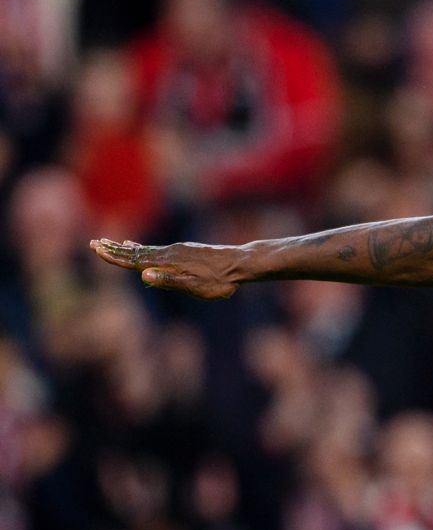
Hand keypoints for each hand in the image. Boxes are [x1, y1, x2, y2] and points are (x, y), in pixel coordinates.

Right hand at [91, 239, 241, 299]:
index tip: (97, 250)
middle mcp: (170, 253)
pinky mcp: (185, 251)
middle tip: (93, 244)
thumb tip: (144, 275)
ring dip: (126, 248)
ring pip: (146, 249)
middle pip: (136, 252)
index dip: (115, 257)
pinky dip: (143, 248)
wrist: (241, 263)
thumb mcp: (195, 286)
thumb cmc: (220, 280)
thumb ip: (169, 281)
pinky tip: (141, 248)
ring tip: (112, 244)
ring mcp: (177, 250)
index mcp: (169, 262)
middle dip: (114, 250)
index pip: (135, 260)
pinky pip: (157, 249)